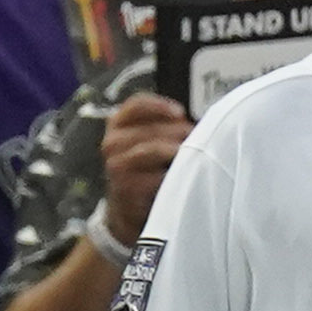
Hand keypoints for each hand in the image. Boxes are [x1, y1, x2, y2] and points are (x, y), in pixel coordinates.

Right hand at [97, 92, 190, 235]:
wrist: (130, 205)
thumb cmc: (148, 168)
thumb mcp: (150, 141)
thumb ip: (165, 127)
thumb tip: (200, 121)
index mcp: (118, 124)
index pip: (135, 105)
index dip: (159, 105)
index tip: (180, 112)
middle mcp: (112, 142)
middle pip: (149, 128)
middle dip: (177, 132)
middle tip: (197, 138)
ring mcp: (116, 165)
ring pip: (151, 150)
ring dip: (175, 151)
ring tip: (193, 154)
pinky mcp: (125, 187)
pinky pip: (154, 176)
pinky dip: (170, 174)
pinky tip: (181, 175)